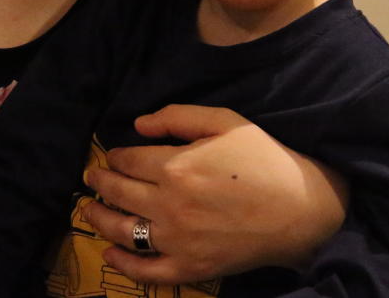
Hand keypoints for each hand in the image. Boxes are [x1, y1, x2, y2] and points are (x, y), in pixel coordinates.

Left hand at [82, 104, 347, 283]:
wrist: (301, 209)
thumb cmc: (264, 159)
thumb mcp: (224, 121)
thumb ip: (177, 116)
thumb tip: (137, 124)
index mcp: (177, 167)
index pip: (128, 160)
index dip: (115, 155)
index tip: (111, 154)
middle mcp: (170, 205)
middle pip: (118, 192)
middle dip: (100, 181)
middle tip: (91, 177)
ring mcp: (178, 241)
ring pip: (123, 230)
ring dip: (98, 218)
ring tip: (87, 208)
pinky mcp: (191, 268)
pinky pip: (147, 271)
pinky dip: (123, 263)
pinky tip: (110, 252)